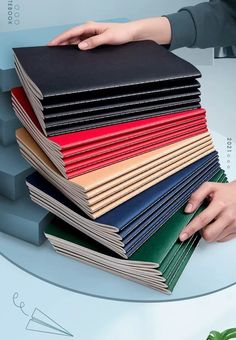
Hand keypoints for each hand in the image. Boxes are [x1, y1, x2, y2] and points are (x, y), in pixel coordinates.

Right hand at [48, 17, 170, 49]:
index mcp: (90, 26)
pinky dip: (74, 48)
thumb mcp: (108, 38)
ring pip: (74, 40)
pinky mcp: (94, 40)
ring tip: (57, 54)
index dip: (60, 38)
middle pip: (70, 36)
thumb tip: (80, 46)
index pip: (71, 32)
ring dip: (66, 46)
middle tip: (50, 51)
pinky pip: (81, 44)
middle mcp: (89, 29)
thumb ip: (94, 42)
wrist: (132, 34)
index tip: (51, 44)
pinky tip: (71, 54)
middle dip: (60, 42)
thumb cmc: (122, 34)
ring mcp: (91, 34)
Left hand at [179, 181, 235, 242]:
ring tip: (211, 221)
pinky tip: (218, 224)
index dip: (190, 229)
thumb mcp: (209, 187)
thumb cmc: (225, 191)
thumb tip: (187, 209)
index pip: (202, 220)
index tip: (182, 236)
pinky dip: (216, 233)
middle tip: (200, 224)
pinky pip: (221, 238)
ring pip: (214, 238)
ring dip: (209, 232)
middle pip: (208, 234)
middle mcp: (228, 216)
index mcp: (219, 205)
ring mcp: (234, 225)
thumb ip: (196, 196)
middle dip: (200, 232)